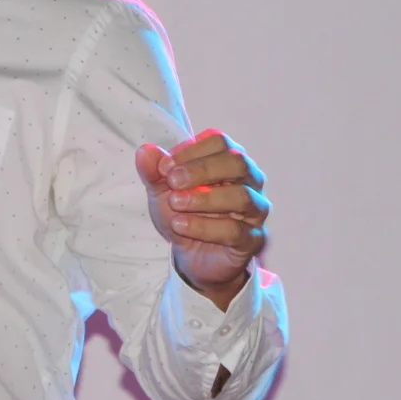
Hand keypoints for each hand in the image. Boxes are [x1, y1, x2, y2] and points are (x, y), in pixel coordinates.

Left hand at [135, 129, 267, 310]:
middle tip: (172, 181)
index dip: (191, 150)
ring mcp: (255, 211)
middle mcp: (250, 181)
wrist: (191, 257)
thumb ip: (154, 171)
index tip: (164, 167)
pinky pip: (235, 231)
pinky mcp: (252, 240)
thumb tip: (146, 151)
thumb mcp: (162, 191)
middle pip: (237, 162)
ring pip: (241, 197)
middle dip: (202, 169)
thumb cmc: (183, 214)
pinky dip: (205, 227)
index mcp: (228, 160)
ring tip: (175, 203)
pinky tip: (181, 225)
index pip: (219, 142)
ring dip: (204, 198)